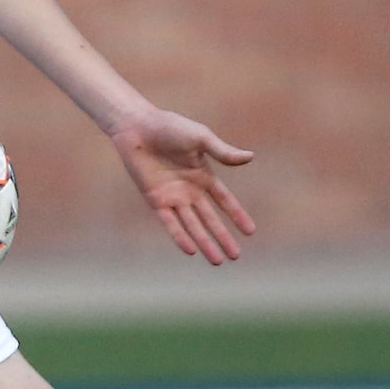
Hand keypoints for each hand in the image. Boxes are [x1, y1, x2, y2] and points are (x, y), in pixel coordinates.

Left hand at [109, 109, 255, 265]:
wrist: (138, 127)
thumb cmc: (170, 127)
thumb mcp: (201, 138)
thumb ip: (223, 152)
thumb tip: (250, 157)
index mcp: (203, 176)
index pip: (224, 201)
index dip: (237, 216)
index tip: (251, 232)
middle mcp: (190, 190)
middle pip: (209, 219)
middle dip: (223, 237)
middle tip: (235, 256)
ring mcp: (173, 197)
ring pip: (192, 225)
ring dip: (204, 242)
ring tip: (217, 261)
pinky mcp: (155, 199)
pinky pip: (170, 222)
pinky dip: (180, 236)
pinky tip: (191, 250)